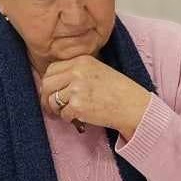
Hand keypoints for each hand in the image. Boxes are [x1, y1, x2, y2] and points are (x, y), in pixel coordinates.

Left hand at [39, 55, 153, 135]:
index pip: (52, 69)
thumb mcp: (97, 70)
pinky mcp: (78, 106)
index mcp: (81, 61)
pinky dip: (69, 119)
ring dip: (57, 110)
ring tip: (67, 114)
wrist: (133, 106)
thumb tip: (54, 83)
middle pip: (46, 84)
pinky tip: (79, 118)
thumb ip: (76, 71)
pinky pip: (63, 114)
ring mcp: (76, 89)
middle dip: (46, 98)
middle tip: (52, 107)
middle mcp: (77, 72)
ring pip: (52, 101)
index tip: (52, 92)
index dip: (49, 82)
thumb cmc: (118, 90)